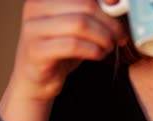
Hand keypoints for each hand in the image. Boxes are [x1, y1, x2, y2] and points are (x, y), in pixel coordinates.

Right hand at [9, 0, 126, 101]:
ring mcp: (33, 29)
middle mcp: (35, 7)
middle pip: (84, 6)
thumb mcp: (76, 27)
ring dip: (103, 37)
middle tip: (120, 37)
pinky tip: (98, 55)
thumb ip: (91, 14)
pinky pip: (73, 45)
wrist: (36, 81)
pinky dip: (93, 50)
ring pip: (80, 24)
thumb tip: (115, 2)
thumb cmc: (60, 51)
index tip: (118, 7)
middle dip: (109, 22)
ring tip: (109, 47)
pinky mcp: (36, 51)